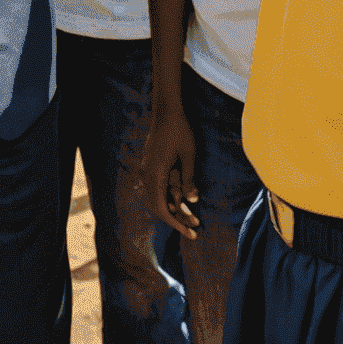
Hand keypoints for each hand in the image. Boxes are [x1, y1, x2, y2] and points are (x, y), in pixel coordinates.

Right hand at [141, 103, 200, 239]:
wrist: (166, 110)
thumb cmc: (179, 131)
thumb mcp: (188, 155)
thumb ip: (188, 179)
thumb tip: (193, 200)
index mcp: (155, 174)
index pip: (161, 209)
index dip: (176, 224)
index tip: (191, 233)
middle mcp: (148, 174)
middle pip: (158, 206)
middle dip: (177, 219)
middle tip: (195, 229)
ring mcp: (147, 169)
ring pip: (158, 197)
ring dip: (175, 207)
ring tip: (194, 215)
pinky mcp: (151, 165)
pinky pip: (158, 187)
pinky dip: (170, 196)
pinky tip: (183, 199)